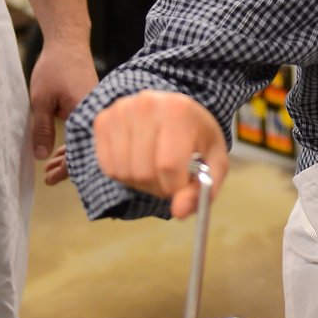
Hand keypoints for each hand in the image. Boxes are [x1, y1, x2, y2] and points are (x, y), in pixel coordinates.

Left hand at [28, 34, 96, 167]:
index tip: (50, 179)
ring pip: (84, 138)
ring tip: (50, 168)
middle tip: (48, 178)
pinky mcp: (90, 104)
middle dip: (66, 165)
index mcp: (87, 114)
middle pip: (84, 148)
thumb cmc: (55, 68)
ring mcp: (94, 109)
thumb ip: (42, 129)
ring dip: (68, 153)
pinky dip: (72, 139)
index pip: (79, 151)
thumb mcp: (42, 100)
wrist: (68, 41)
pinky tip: (60, 149)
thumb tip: (42, 158)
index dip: (65, 169)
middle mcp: (95, 114)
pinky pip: (84, 128)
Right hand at [92, 90, 227, 216]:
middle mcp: (146, 105)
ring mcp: (121, 111)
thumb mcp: (214, 163)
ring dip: (140, 182)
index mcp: (178, 111)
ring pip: (124, 172)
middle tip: (169, 175)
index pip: (168, 165)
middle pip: (143, 171)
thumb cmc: (196, 138)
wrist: (174, 110)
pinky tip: (137, 159)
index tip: (182, 183)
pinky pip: (107, 167)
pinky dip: (123, 174)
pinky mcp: (103, 120)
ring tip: (154, 166)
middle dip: (158, 186)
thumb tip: (179, 212)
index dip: (175, 187)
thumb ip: (202, 190)